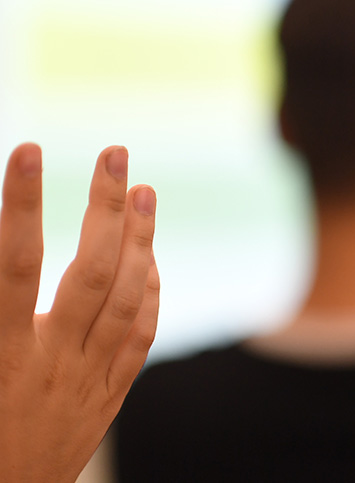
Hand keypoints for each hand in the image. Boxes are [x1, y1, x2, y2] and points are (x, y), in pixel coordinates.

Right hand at [0, 144, 158, 482]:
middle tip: (117, 152)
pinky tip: (149, 258)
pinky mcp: (107, 397)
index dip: (19, 206)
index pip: (10, 267)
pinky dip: (148, 292)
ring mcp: (86, 382)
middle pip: (89, 274)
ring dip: (139, 240)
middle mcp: (50, 365)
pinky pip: (139, 336)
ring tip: (144, 190)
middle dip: (104, 209)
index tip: (27, 149)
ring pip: (125, 300)